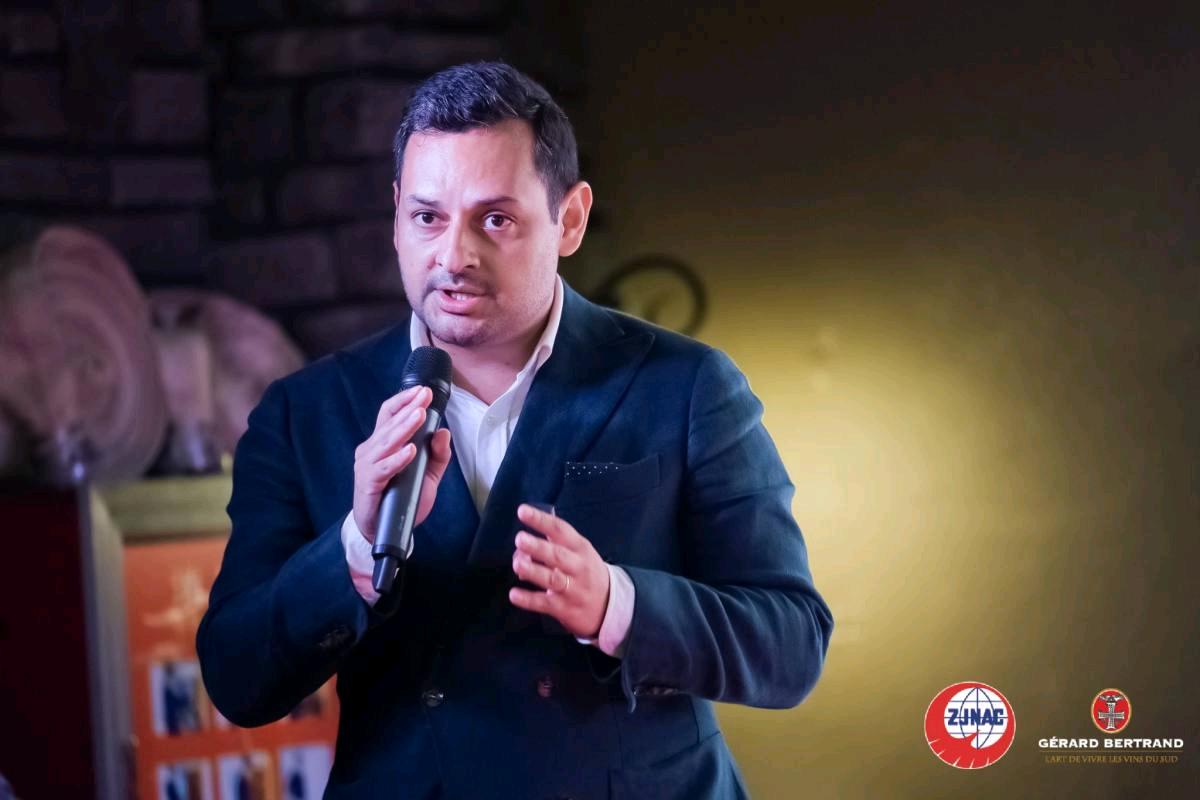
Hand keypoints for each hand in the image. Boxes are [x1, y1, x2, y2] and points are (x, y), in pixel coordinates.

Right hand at [352, 385, 451, 541]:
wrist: (380, 530)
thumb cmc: (399, 499)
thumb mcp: (426, 475)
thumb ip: (437, 455)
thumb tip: (444, 432)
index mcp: (382, 444)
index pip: (389, 414)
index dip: (404, 401)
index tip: (421, 391)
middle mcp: (371, 451)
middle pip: (389, 424)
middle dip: (408, 408)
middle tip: (423, 397)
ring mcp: (367, 466)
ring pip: (386, 442)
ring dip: (404, 428)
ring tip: (419, 415)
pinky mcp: (368, 484)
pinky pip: (383, 468)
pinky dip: (397, 459)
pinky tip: (409, 450)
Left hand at [509, 504, 610, 637]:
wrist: (609, 605)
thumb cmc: (586, 572)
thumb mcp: (579, 553)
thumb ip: (553, 544)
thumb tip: (521, 547)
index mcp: (580, 547)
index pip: (560, 530)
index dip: (541, 520)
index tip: (522, 511)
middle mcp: (578, 566)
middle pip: (558, 555)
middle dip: (538, 547)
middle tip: (519, 539)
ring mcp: (572, 589)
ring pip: (552, 579)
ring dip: (533, 571)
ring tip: (517, 564)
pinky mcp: (565, 608)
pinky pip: (545, 603)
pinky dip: (529, 600)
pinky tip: (514, 595)